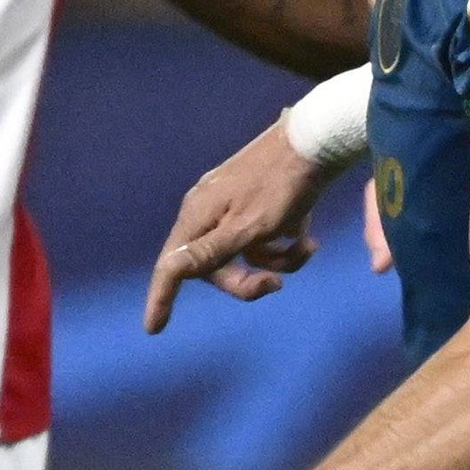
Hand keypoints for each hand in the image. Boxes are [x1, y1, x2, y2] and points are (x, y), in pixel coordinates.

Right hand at [144, 123, 336, 331]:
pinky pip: (263, 237)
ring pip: (246, 254)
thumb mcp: (247, 227)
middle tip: (277, 284)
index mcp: (198, 217)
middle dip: (248, 279)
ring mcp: (233, 206)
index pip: (171, 266)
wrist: (317, 141)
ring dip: (277, 260)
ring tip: (306, 249)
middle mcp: (209, 211)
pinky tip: (308, 236)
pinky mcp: (257, 202)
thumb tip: (168, 268)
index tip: (153, 329)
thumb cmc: (281, 186)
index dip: (161, 298)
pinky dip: (284, 241)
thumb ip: (209, 252)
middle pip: (216, 266)